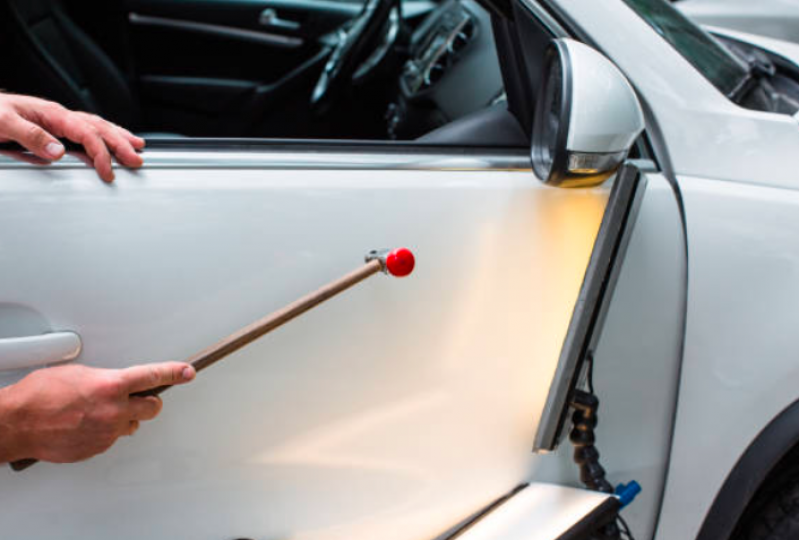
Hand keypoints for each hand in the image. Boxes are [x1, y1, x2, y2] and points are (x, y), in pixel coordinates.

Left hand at [0, 93, 144, 181]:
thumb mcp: (4, 123)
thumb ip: (31, 137)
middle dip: (120, 144)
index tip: (107, 171)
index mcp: (51, 114)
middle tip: (136, 159)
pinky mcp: (55, 127)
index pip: (86, 133)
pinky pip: (87, 130)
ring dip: (118, 136)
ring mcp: (58, 120)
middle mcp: (59, 116)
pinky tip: (110, 140)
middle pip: (99, 127)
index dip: (100, 152)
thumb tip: (57, 152)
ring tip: (136, 146)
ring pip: (97, 126)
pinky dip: (104, 135)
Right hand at [0, 362, 194, 463]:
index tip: (187, 372)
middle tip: (135, 399)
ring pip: (132, 425)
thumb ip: (105, 379)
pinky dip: (105, 432)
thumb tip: (114, 383)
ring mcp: (107, 431)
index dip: (175, 373)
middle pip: (153, 407)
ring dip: (124, 419)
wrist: (16, 423)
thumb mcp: (78, 374)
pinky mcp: (98, 448)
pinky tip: (86, 425)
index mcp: (112, 385)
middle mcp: (114, 409)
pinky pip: (112, 439)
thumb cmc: (40, 395)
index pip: (154, 376)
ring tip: (99, 413)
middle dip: (148, 402)